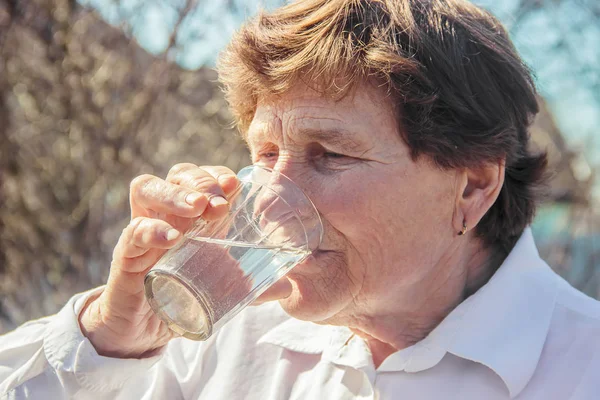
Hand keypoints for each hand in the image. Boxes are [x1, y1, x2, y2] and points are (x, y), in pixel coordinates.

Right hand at [79, 164, 237, 357]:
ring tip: (197, 208)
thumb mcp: (222, 287)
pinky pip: (132, 232)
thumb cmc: (184, 295)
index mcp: (192, 214)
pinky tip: (172, 238)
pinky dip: (151, 229)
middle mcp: (165, 213)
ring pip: (146, 188)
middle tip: (219, 203)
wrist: (145, 328)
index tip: (235, 185)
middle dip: (200, 180)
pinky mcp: (126, 255)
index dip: (217, 174)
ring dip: (175, 193)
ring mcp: (143, 230)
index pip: (202, 176)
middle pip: (176, 174)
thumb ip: (253, 286)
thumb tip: (289, 287)